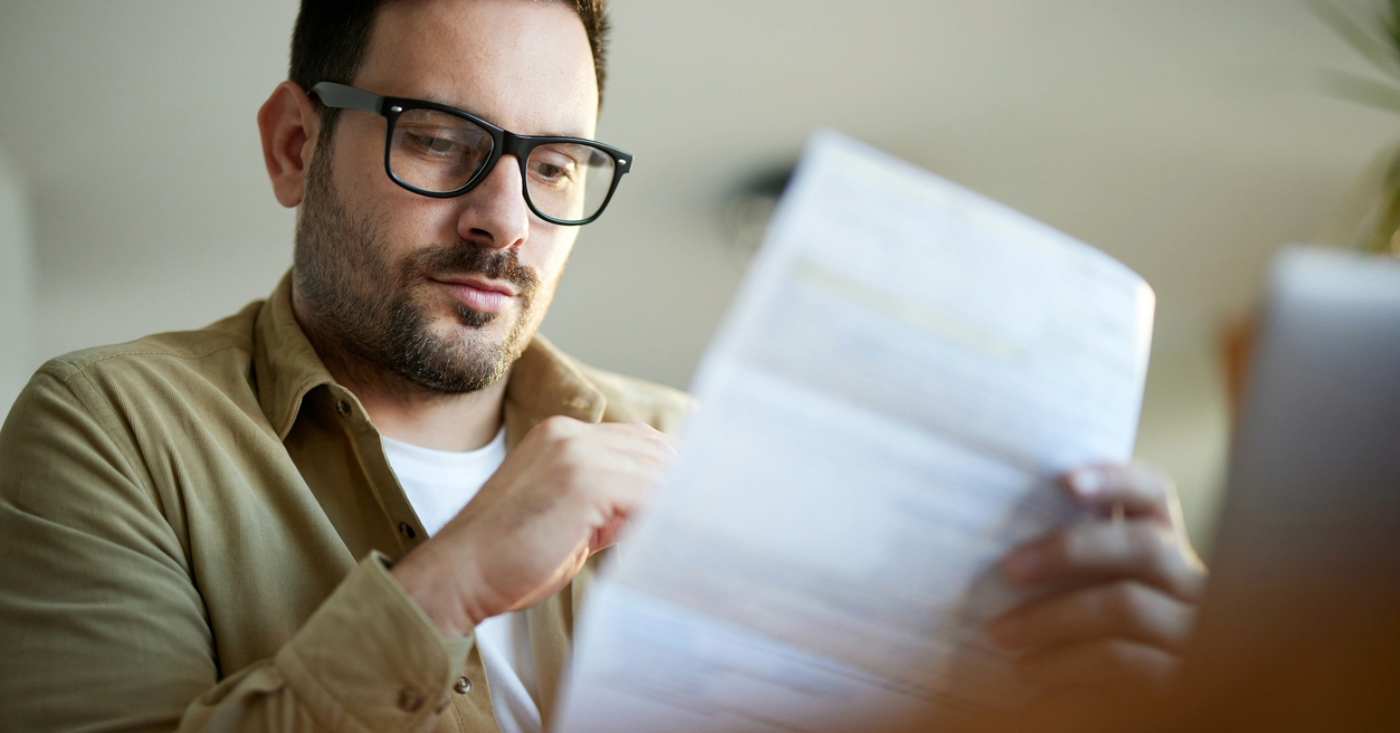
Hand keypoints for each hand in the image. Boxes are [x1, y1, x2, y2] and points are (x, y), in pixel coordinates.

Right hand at [391, 416, 677, 635]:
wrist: (458, 575)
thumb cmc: (507, 558)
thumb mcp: (565, 516)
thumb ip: (607, 503)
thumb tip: (656, 510)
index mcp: (561, 436)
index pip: (638, 440)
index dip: (671, 467)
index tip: (699, 494)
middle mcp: (569, 435)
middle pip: (653, 447)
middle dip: (684, 480)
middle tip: (711, 512)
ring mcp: (574, 454)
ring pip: (655, 469)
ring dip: (678, 501)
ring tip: (697, 531)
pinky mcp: (581, 482)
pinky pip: (646, 493)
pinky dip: (664, 516)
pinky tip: (672, 540)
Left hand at [988, 463, 1206, 706]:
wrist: (1133, 710)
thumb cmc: (1095, 648)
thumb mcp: (1091, 598)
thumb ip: (1075, 567)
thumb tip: (1008, 549)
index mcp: (1169, 551)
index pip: (1158, 495)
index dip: (1118, 479)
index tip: (1066, 480)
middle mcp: (1195, 585)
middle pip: (1147, 545)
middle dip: (1071, 548)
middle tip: (1009, 568)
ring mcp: (1196, 633)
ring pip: (1126, 604)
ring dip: (1051, 616)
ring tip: (1000, 632)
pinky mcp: (1183, 679)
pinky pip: (1122, 659)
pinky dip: (1065, 661)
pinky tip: (1029, 670)